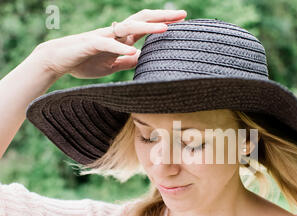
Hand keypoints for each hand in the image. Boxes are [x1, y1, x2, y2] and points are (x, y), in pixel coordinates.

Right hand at [31, 9, 186, 78]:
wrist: (58, 60)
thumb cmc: (86, 62)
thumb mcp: (113, 65)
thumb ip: (128, 61)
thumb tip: (144, 60)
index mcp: (122, 39)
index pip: (146, 27)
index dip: (164, 23)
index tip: (183, 22)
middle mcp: (115, 34)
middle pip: (142, 20)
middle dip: (162, 17)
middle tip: (183, 14)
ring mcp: (103, 37)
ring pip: (127, 28)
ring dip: (147, 28)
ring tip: (166, 28)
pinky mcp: (90, 45)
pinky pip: (106, 44)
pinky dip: (119, 48)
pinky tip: (131, 52)